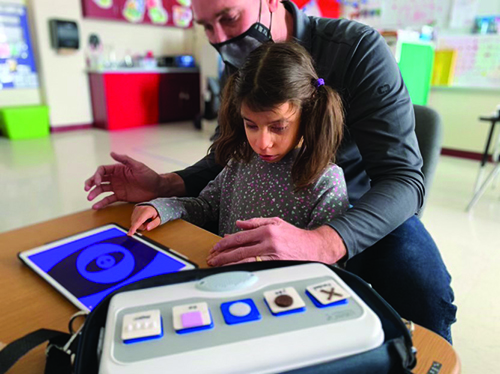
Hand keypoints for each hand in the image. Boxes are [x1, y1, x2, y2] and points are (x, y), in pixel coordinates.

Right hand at [85, 152, 183, 208]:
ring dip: (94, 193)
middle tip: (87, 188)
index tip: (98, 182)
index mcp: (118, 169)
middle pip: (99, 179)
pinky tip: (96, 206)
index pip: (102, 170)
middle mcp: (116, 177)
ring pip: (101, 189)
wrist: (157, 188)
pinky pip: (108, 199)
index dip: (97, 175)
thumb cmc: (149, 175)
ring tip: (89, 197)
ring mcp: (117, 187)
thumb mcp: (138, 166)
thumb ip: (125, 160)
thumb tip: (112, 153)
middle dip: (91, 183)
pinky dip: (102, 202)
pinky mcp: (120, 196)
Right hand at [128, 205, 160, 235]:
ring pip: (133, 222)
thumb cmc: (156, 213)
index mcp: (147, 211)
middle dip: (141, 227)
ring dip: (138, 224)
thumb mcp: (158, 220)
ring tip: (145, 221)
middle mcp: (140, 209)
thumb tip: (147, 228)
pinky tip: (141, 219)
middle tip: (147, 223)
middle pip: (135, 223)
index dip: (134, 228)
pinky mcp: (134, 210)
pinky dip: (136, 221)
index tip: (130, 233)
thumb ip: (154, 224)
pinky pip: (132, 219)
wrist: (153, 206)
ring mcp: (136, 209)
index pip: (139, 221)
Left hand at [206, 217, 345, 265]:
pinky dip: (243, 270)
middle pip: (240, 250)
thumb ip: (256, 222)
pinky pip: (256, 269)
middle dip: (223, 255)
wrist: (314, 248)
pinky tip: (234, 272)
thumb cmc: (295, 236)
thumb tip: (239, 224)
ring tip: (218, 267)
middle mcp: (268, 242)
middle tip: (212, 259)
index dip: (225, 243)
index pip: (240, 237)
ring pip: (245, 261)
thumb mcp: (276, 222)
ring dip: (229, 264)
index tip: (215, 247)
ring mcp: (272, 256)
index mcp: (267, 230)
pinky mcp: (276, 266)